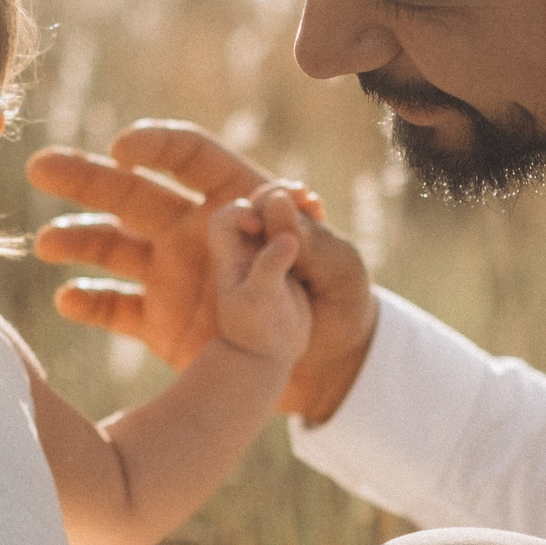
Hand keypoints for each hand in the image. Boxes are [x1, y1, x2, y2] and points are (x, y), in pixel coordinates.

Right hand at [29, 120, 378, 423]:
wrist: (328, 371)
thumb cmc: (342, 306)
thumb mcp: (342, 271)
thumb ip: (310, 240)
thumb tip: (277, 201)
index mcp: (236, 202)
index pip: (190, 157)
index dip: (156, 146)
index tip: (123, 149)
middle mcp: (194, 231)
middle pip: (132, 192)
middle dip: (86, 177)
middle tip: (40, 167)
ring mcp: (171, 274)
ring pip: (111, 245)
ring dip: (76, 239)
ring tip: (45, 245)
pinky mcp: (159, 321)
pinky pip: (114, 308)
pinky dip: (89, 303)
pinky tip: (67, 300)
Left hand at [208, 189, 309, 367]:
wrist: (269, 351)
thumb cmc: (257, 329)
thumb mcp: (261, 299)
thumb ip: (270, 266)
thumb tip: (288, 238)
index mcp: (229, 256)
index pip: (226, 219)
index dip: (242, 213)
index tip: (259, 226)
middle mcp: (245, 247)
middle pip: (255, 206)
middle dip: (275, 197)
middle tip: (299, 193)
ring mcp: (266, 249)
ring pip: (277, 213)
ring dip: (293, 202)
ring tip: (312, 200)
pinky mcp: (287, 255)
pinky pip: (295, 226)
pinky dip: (306, 215)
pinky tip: (319, 208)